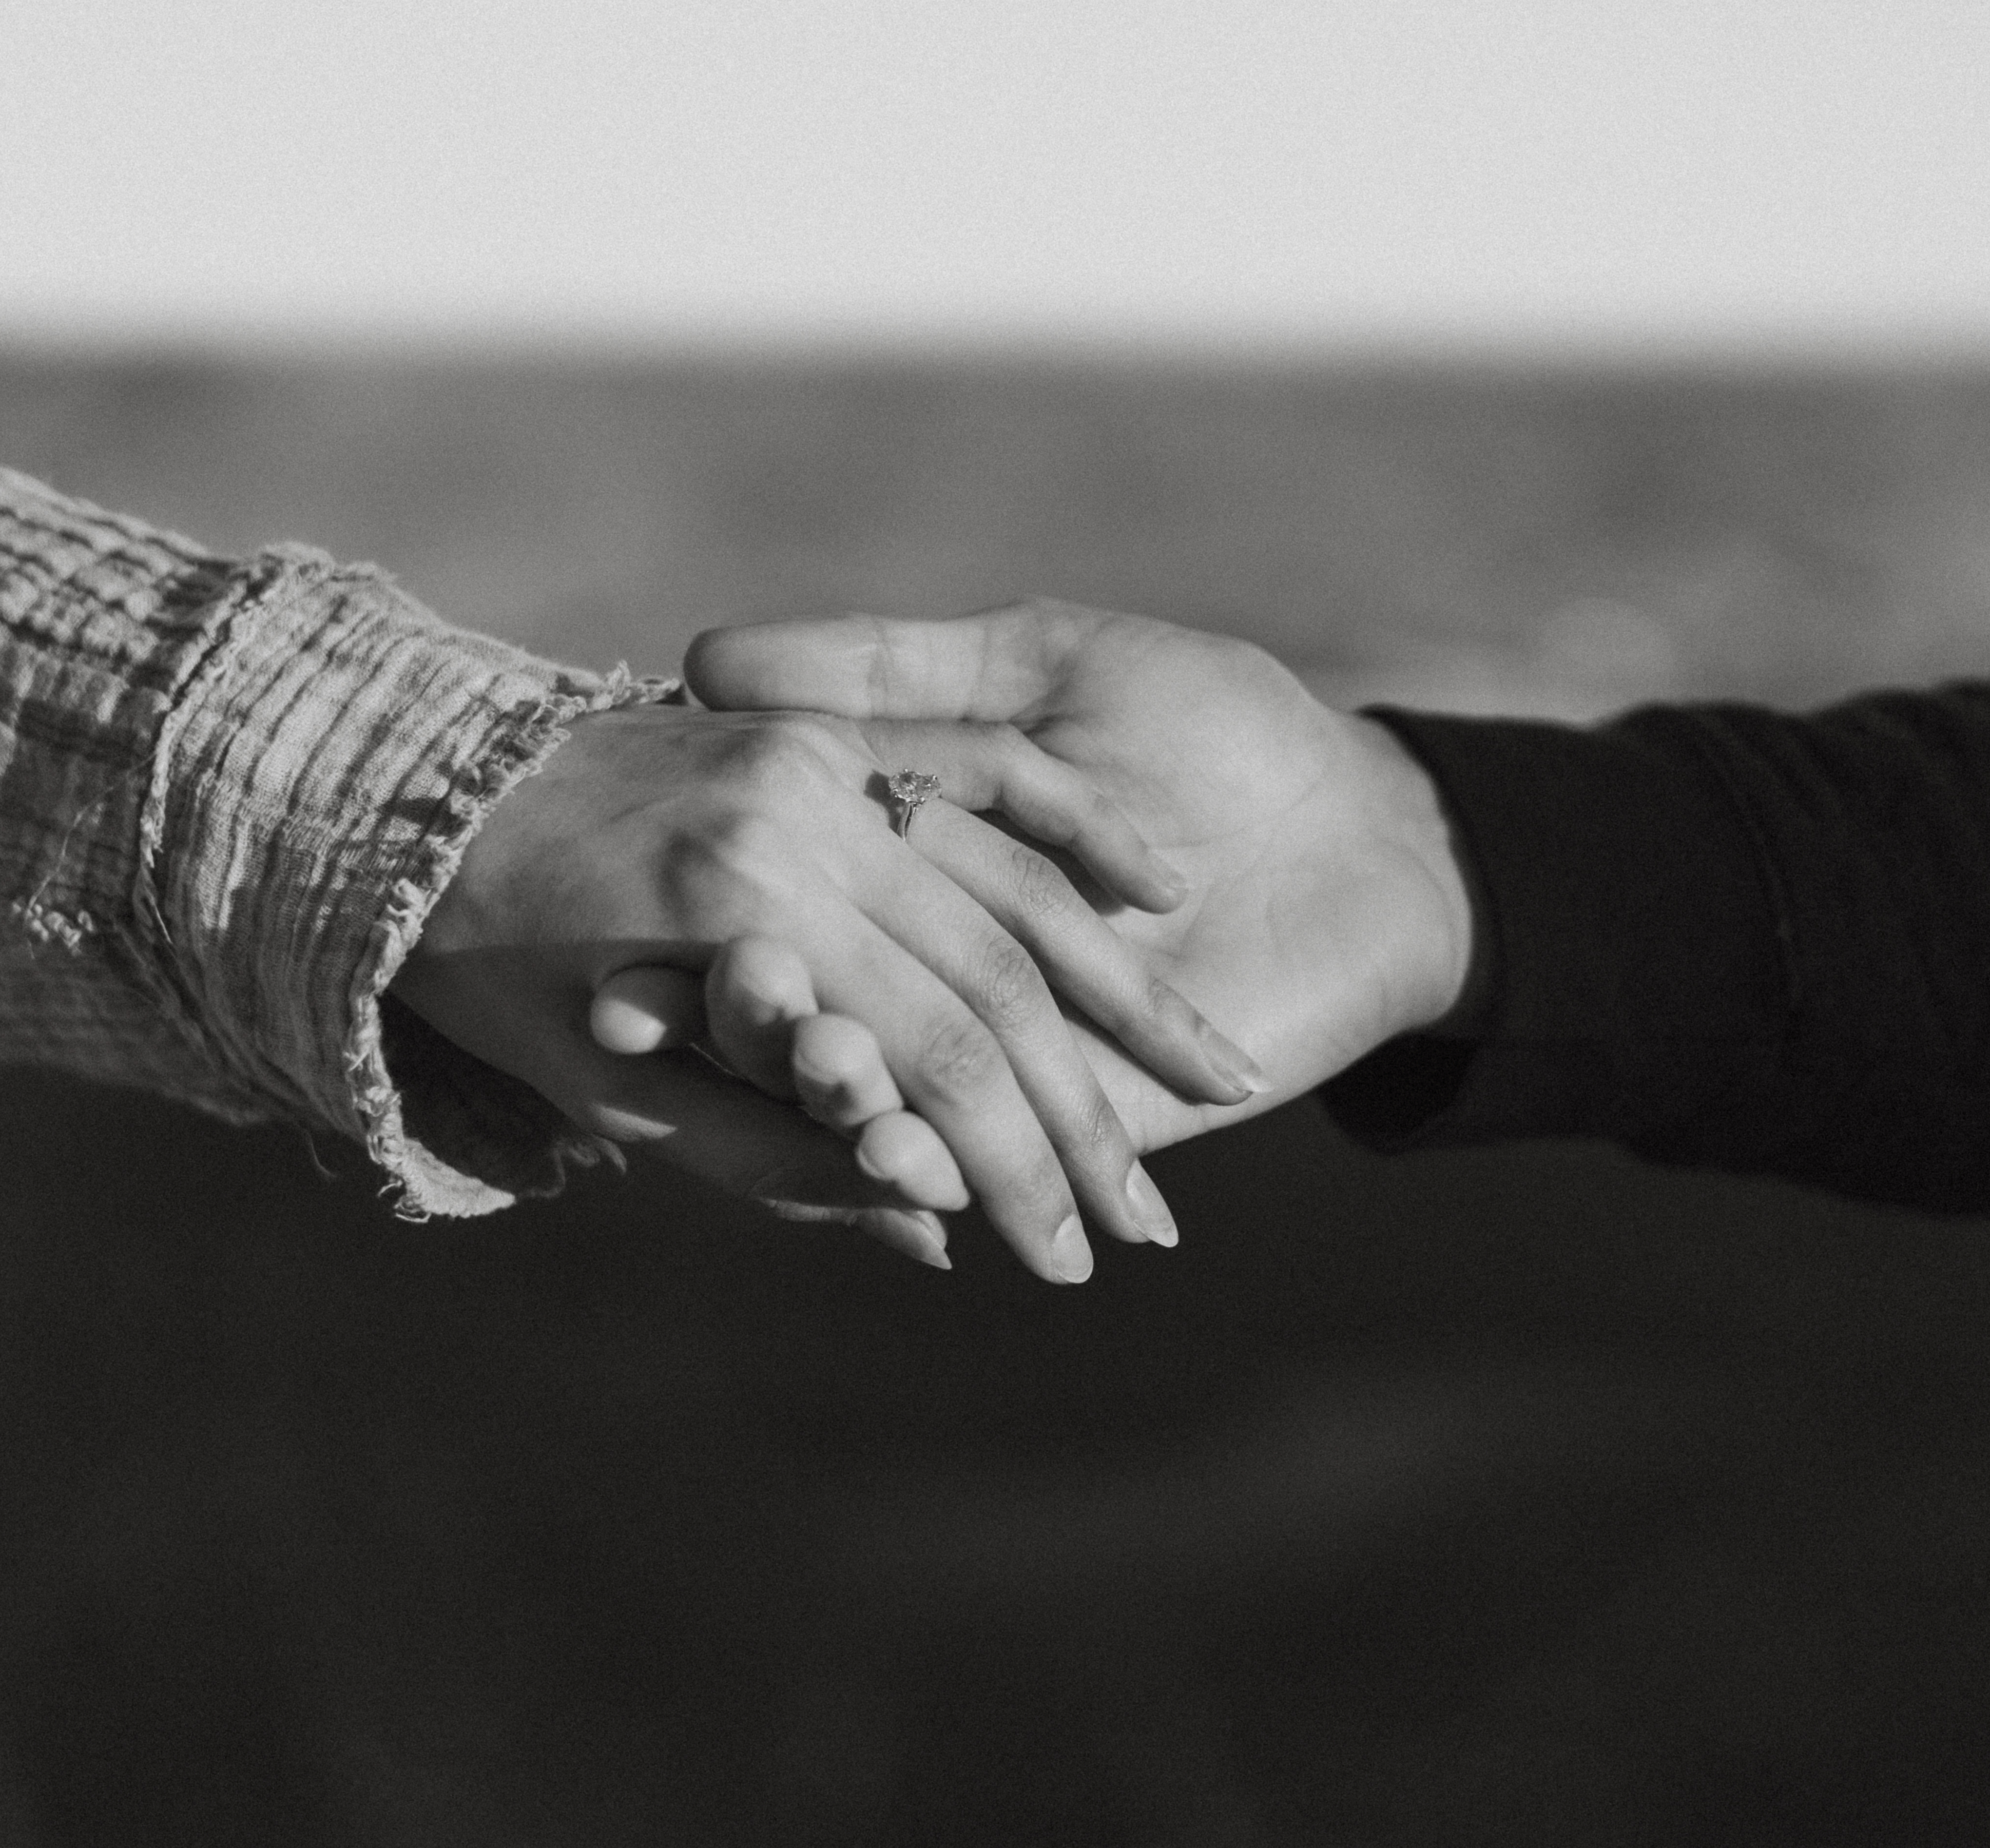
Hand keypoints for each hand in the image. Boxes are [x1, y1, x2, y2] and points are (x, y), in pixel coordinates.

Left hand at [389, 700, 1252, 1279]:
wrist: (410, 796)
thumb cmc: (499, 976)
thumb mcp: (626, 1101)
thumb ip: (783, 1160)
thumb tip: (932, 1228)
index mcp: (742, 926)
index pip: (933, 1061)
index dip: (1013, 1171)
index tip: (1071, 1258)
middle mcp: (799, 829)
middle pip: (998, 979)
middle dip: (1088, 1111)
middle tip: (1154, 1218)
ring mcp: (819, 761)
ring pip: (1014, 883)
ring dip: (1123, 990)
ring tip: (1221, 1074)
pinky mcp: (829, 726)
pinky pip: (987, 774)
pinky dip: (1078, 838)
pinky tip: (1161, 898)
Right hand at [677, 600, 1474, 1155]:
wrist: (1367, 827)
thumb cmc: (1222, 723)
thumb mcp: (1047, 664)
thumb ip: (896, 670)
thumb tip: (708, 654)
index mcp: (911, 858)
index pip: (782, 901)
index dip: (712, 921)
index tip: (622, 935)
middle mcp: (940, 962)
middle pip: (820, 1010)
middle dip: (767, 1026)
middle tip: (661, 1034)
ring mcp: (1006, 1049)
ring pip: (889, 1095)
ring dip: (842, 1109)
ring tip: (812, 1093)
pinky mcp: (1080, 1123)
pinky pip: (983, 1158)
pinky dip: (936, 1167)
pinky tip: (900, 1170)